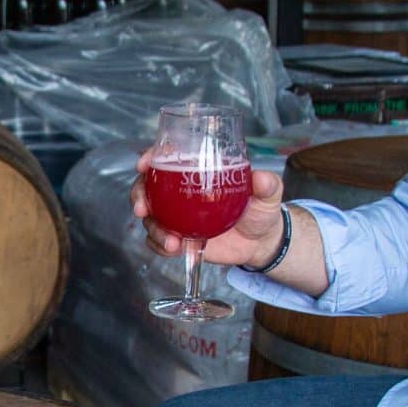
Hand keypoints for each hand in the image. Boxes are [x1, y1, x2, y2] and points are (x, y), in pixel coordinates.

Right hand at [132, 152, 289, 268]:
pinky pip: (158, 241)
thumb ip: (267, 185)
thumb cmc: (261, 210)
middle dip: (138, 195)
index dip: (150, 157)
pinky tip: (173, 249)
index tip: (143, 164)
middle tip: (142, 209)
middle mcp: (180, 192)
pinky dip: (159, 245)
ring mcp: (177, 216)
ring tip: (171, 242)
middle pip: (148, 187)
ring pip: (150, 217)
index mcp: (197, 171)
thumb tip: (261, 178)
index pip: (167, 158)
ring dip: (153, 228)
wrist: (260, 242)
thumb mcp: (268, 194)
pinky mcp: (179, 237)